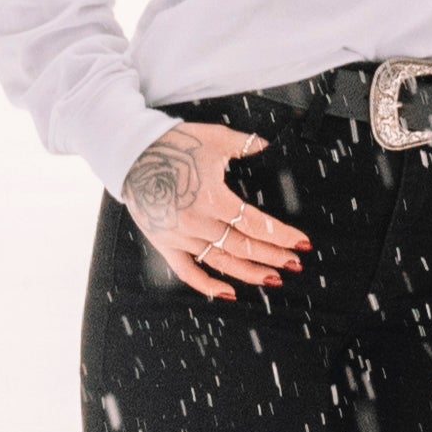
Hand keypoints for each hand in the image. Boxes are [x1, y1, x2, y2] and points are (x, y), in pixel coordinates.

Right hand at [120, 121, 305, 300]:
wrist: (130, 155)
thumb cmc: (172, 144)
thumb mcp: (214, 138)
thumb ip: (244, 144)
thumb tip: (267, 145)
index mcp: (212, 198)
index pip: (255, 224)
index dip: (281, 235)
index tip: (301, 243)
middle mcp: (197, 222)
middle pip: (243, 246)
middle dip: (273, 256)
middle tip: (294, 264)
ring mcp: (180, 236)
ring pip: (222, 262)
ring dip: (250, 272)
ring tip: (272, 279)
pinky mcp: (165, 243)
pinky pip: (187, 271)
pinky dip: (206, 285)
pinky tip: (228, 293)